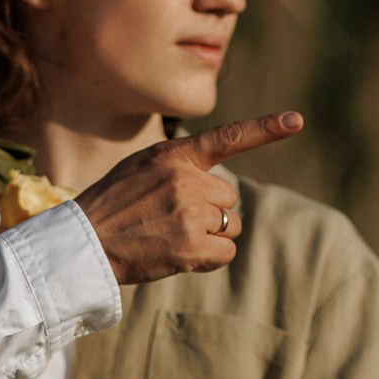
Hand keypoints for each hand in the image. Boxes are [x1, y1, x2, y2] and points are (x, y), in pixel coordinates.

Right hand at [72, 112, 301, 283]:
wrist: (82, 245)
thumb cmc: (110, 208)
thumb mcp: (138, 169)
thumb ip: (178, 167)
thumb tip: (218, 190)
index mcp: (172, 156)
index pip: (227, 138)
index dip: (265, 128)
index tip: (297, 120)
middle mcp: (185, 180)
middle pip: (227, 198)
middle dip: (208, 212)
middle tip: (169, 220)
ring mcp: (190, 212)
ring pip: (230, 226)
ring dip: (209, 236)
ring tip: (169, 237)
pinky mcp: (192, 244)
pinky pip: (226, 251)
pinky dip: (209, 258)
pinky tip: (178, 255)